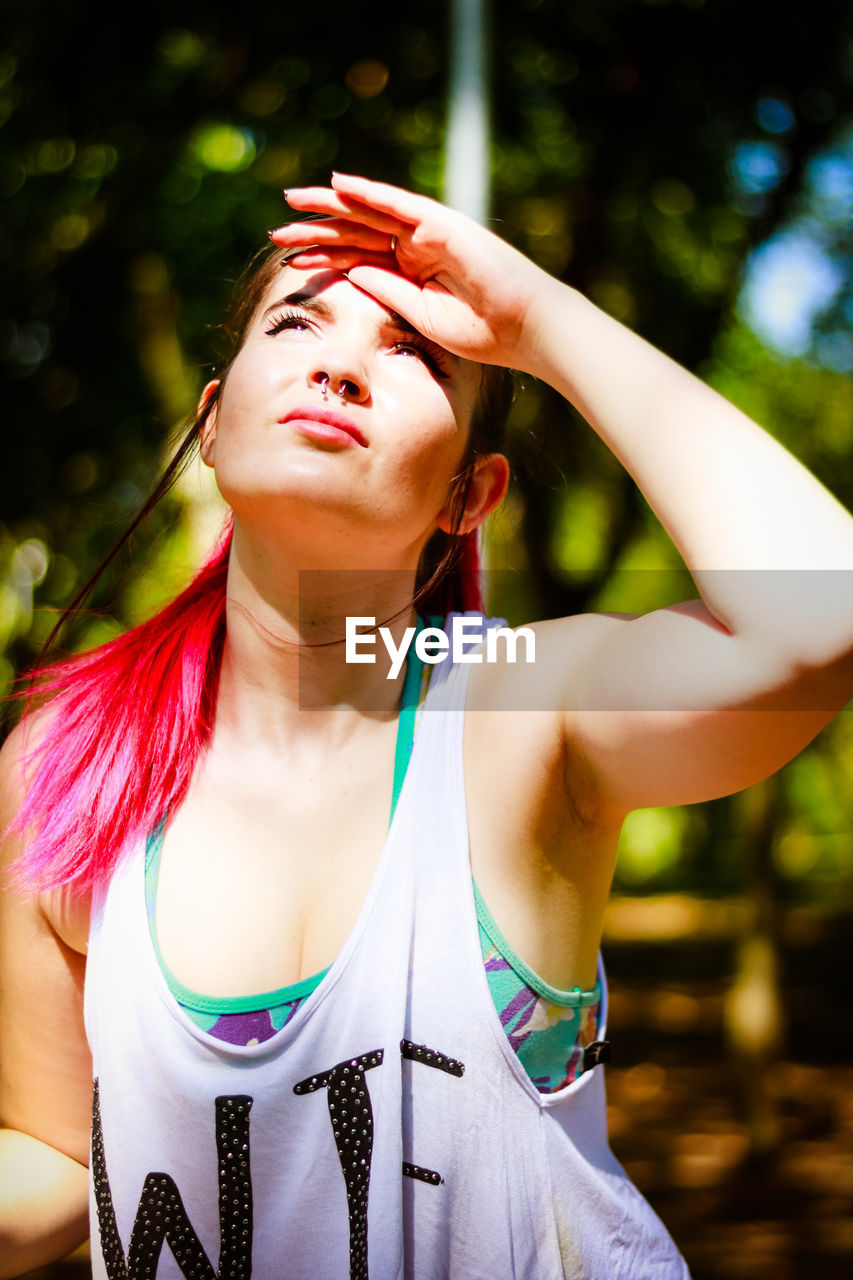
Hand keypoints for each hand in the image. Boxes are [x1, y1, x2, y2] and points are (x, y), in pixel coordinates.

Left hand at [269, 173, 557, 371]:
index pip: (357, 256)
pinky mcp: (441, 222)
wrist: (524, 328)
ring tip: (293, 201)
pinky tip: (338, 185)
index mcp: (410, 271)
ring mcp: (428, 231)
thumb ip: (386, 291)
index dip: (322, 255)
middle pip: (356, 230)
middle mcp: (415, 245)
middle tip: (278, 227)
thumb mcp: (419, 316)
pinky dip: (368, 192)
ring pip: (368, 213)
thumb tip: (350, 271)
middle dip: (316, 227)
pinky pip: (397, 203)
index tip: (288, 259)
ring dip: (330, 205)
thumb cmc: (483, 332)